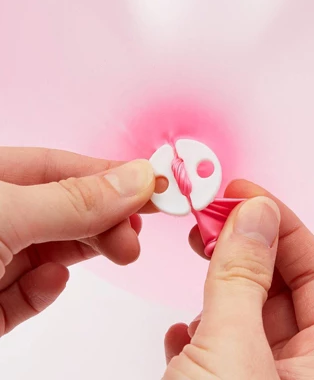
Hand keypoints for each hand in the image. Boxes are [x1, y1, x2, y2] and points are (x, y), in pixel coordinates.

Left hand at [0, 147, 154, 336]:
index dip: (110, 174)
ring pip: (55, 248)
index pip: (61, 167)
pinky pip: (32, 290)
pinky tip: (53, 280)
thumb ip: (75, 200)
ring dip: (90, 249)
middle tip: (137, 231)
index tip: (154, 184)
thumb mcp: (9, 215)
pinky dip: (47, 287)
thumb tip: (137, 179)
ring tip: (123, 252)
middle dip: (107, 219)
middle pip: (66, 209)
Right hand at [164, 180, 313, 378]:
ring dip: (217, 285)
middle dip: (244, 247)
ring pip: (244, 315)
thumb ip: (243, 281)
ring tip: (197, 255)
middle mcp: (300, 377)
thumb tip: (256, 216)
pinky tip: (181, 329)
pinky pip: (216, 347)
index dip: (285, 227)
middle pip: (281, 290)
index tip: (245, 196)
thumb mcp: (231, 350)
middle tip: (213, 216)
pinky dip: (196, 329)